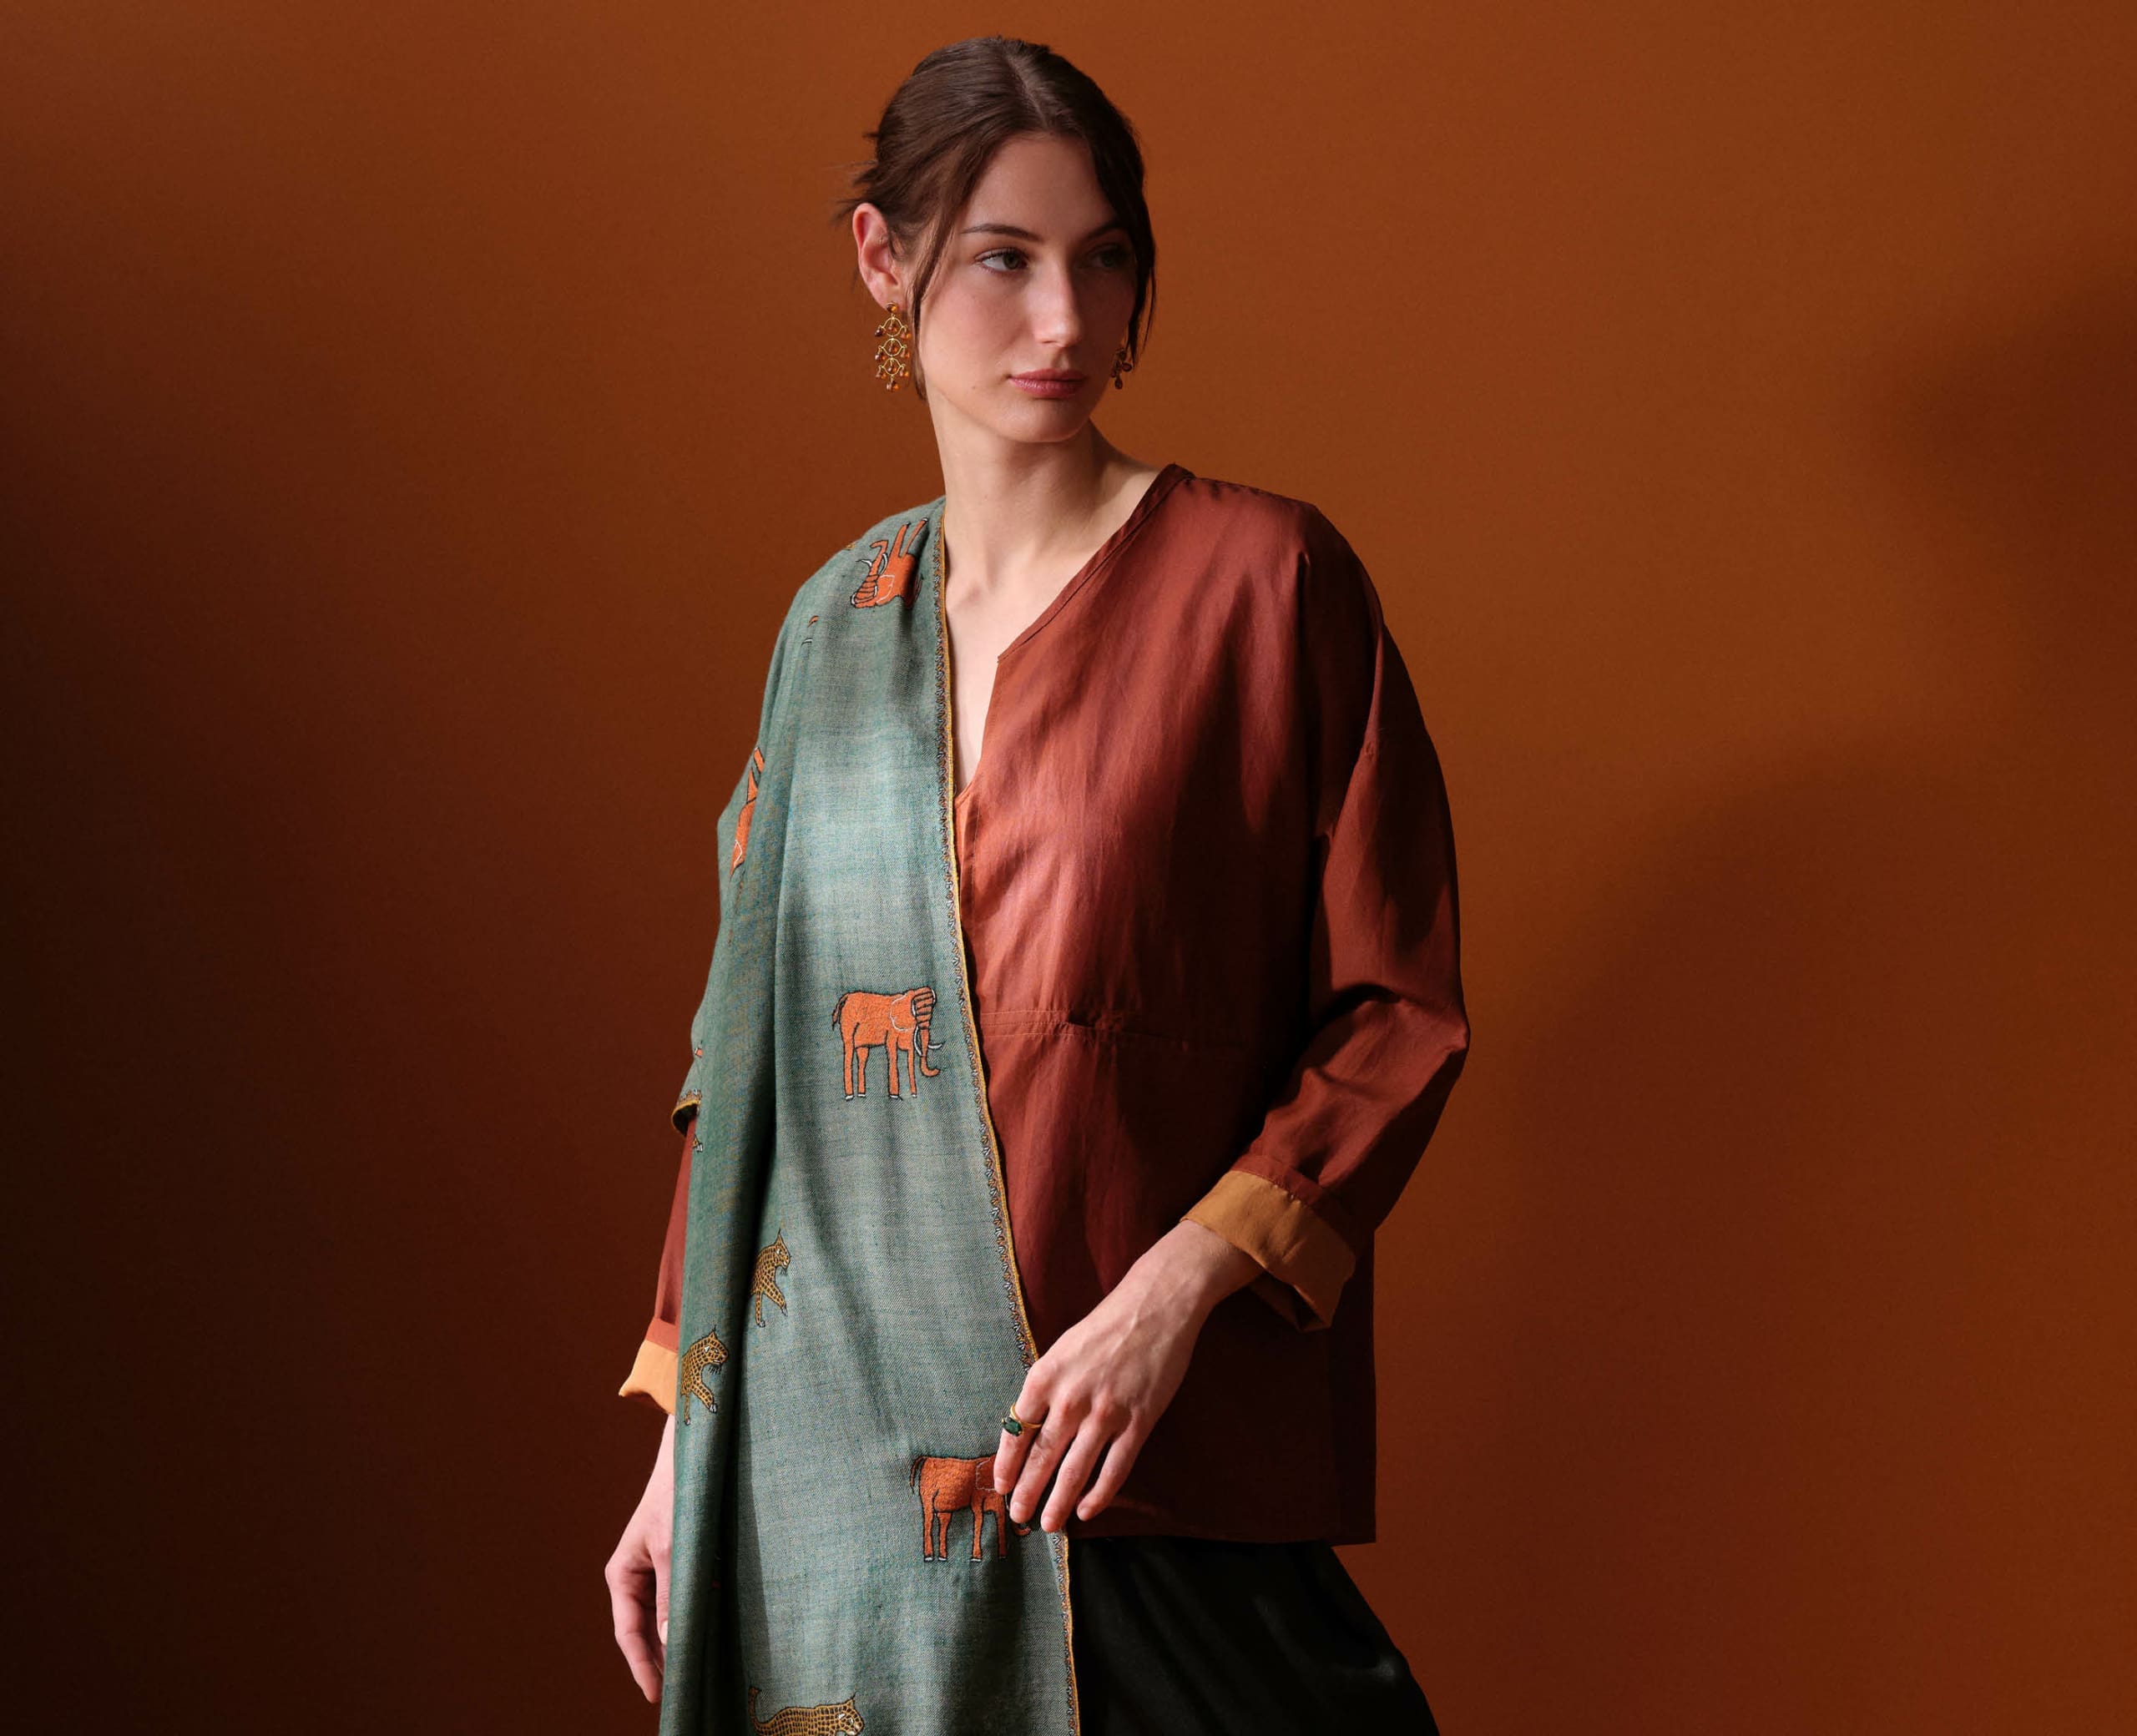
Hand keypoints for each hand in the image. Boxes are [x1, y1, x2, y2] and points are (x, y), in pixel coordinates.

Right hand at [605, 1411, 676, 1702]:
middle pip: (644, 1631)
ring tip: (695, 1674)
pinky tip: (710, 1638)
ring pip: (664, 1619)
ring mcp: (657, 1571)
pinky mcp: (680, 1564)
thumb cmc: (678, 1495)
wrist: (697, 1455)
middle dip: (660, 1661)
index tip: (658, 1695)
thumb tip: (668, 1640)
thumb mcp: (675, 1547)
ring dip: (677, 1642)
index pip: (628, 1632)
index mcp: (622, 1574)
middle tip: (682, 1692)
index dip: (642, 1666)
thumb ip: (672, 1594)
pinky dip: (693, 1619)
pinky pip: (683, 1600)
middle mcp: (636, 1577)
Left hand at [992, 1220, 1263, 1529]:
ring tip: (1049, 1524)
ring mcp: (1105, 1413)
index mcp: (1045, 1376)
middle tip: (1019, 1518)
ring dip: (1059, 1503)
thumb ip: (1045, 1388)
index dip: (1007, 1465)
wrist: (1155, 1306)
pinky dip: (1099, 1495)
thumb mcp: (1061, 1349)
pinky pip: (1114, 1468)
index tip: (1001, 1487)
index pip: (1016, 1431)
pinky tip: (1088, 1510)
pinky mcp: (1138, 1422)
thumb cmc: (1105, 1326)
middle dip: (1027, 1493)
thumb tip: (1028, 1427)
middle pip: (1042, 1458)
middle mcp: (1070, 1398)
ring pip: (1075, 1471)